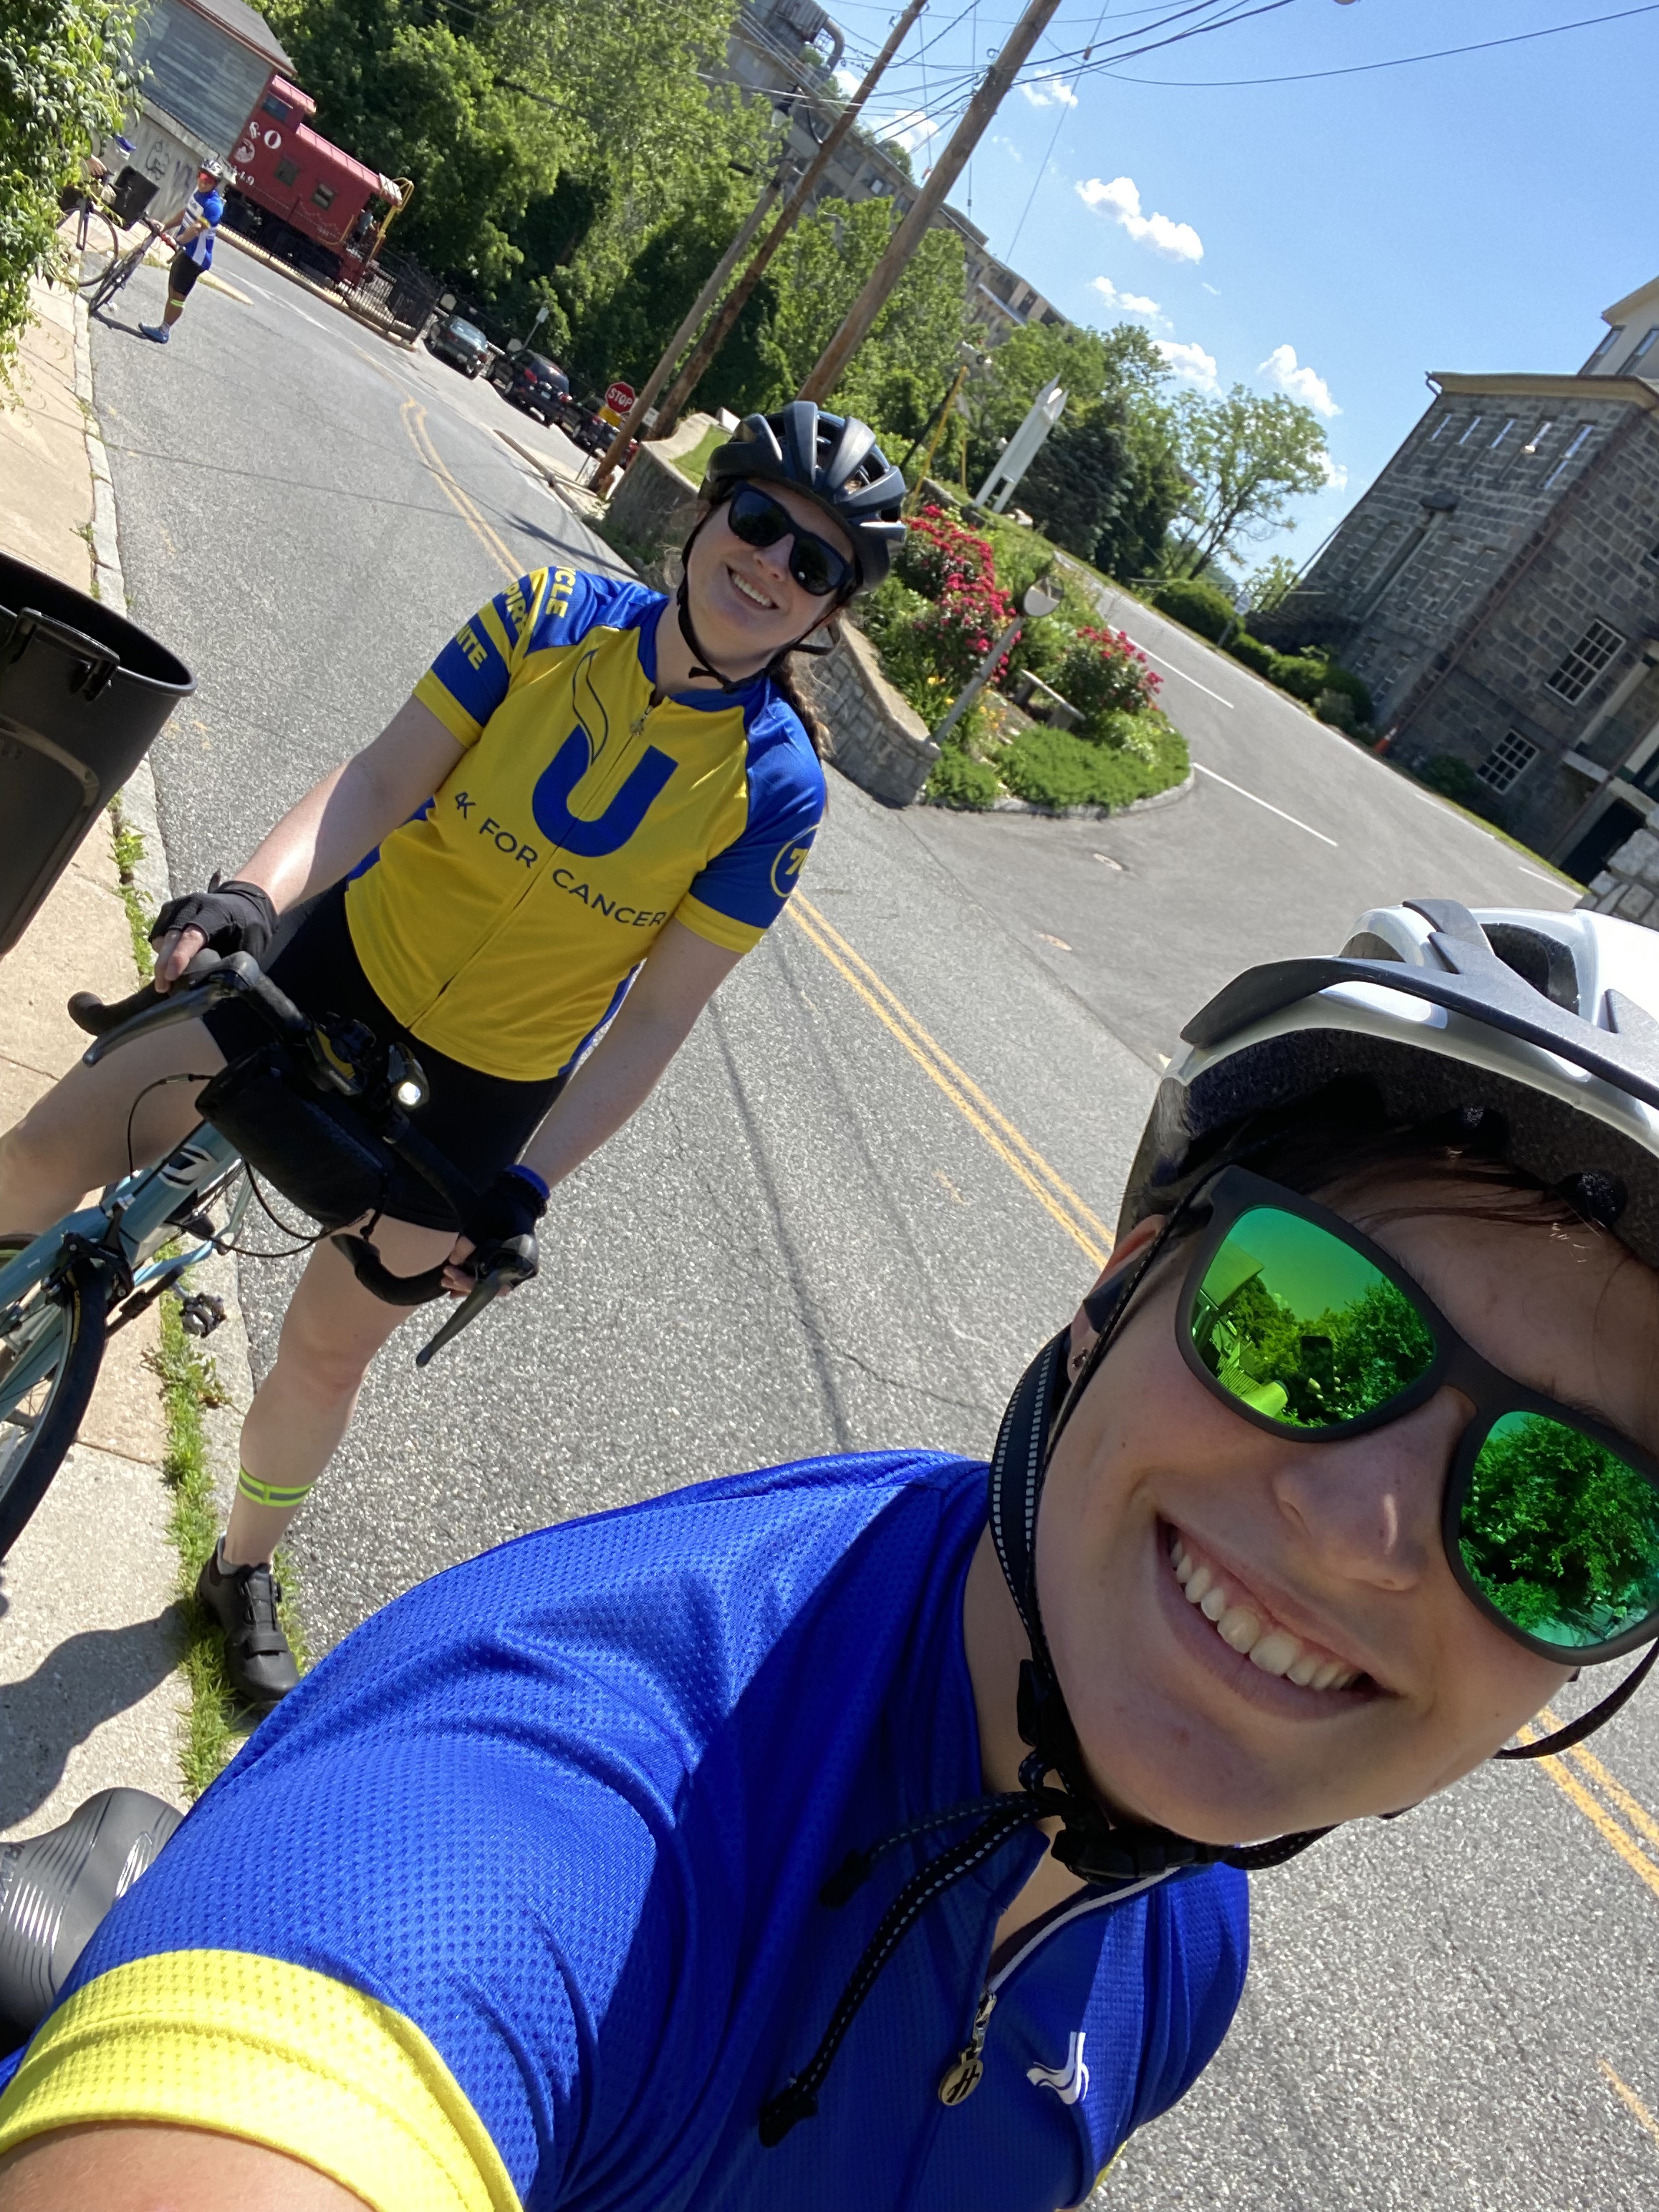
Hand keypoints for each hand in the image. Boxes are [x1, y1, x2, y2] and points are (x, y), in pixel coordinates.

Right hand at [148, 877, 276, 992]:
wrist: (244, 903)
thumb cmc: (249, 927)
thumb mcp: (249, 946)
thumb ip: (232, 964)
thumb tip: (215, 989)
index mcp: (216, 913)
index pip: (193, 936)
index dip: (180, 956)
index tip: (171, 976)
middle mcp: (193, 905)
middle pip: (172, 936)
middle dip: (164, 964)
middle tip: (162, 988)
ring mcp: (179, 906)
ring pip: (162, 936)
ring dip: (162, 959)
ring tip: (166, 981)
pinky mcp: (170, 910)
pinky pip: (160, 933)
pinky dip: (162, 950)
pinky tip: (169, 964)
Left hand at [441, 1168, 545, 1296]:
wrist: (517, 1193)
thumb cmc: (503, 1207)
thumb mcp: (482, 1224)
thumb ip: (468, 1244)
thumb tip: (453, 1262)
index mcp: (521, 1262)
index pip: (495, 1285)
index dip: (471, 1284)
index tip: (453, 1276)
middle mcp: (521, 1269)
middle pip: (491, 1287)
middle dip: (466, 1285)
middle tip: (445, 1279)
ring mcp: (514, 1265)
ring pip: (489, 1283)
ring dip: (468, 1283)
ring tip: (446, 1281)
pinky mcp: (506, 1260)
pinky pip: (490, 1276)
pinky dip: (474, 1278)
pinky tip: (456, 1282)